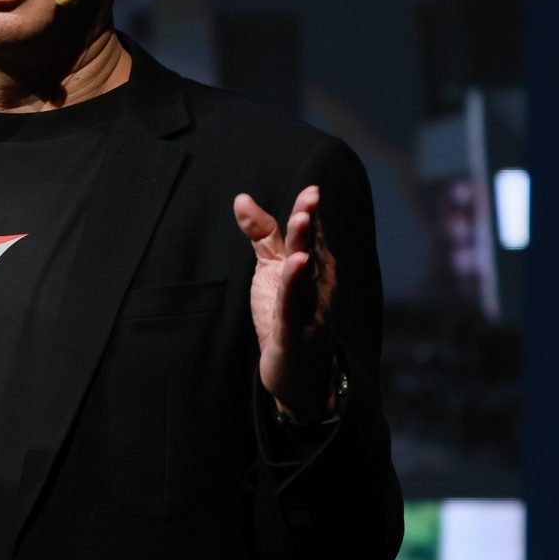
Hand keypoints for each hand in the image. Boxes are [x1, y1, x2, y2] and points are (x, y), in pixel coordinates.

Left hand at [234, 186, 337, 419]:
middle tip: (309, 201)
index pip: (310, 233)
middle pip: (312, 248)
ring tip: (303, 222)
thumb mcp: (270, 267)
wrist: (296, 369)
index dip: (309, 212)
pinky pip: (295, 305)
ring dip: (306, 248)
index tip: (311, 190)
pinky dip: (296, 285)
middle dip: (310, 226)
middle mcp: (317, 282)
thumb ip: (262, 233)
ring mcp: (309, 306)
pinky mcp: (295, 330)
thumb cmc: (285, 311)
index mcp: (312, 265)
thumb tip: (241, 198)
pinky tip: (298, 265)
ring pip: (307, 273)